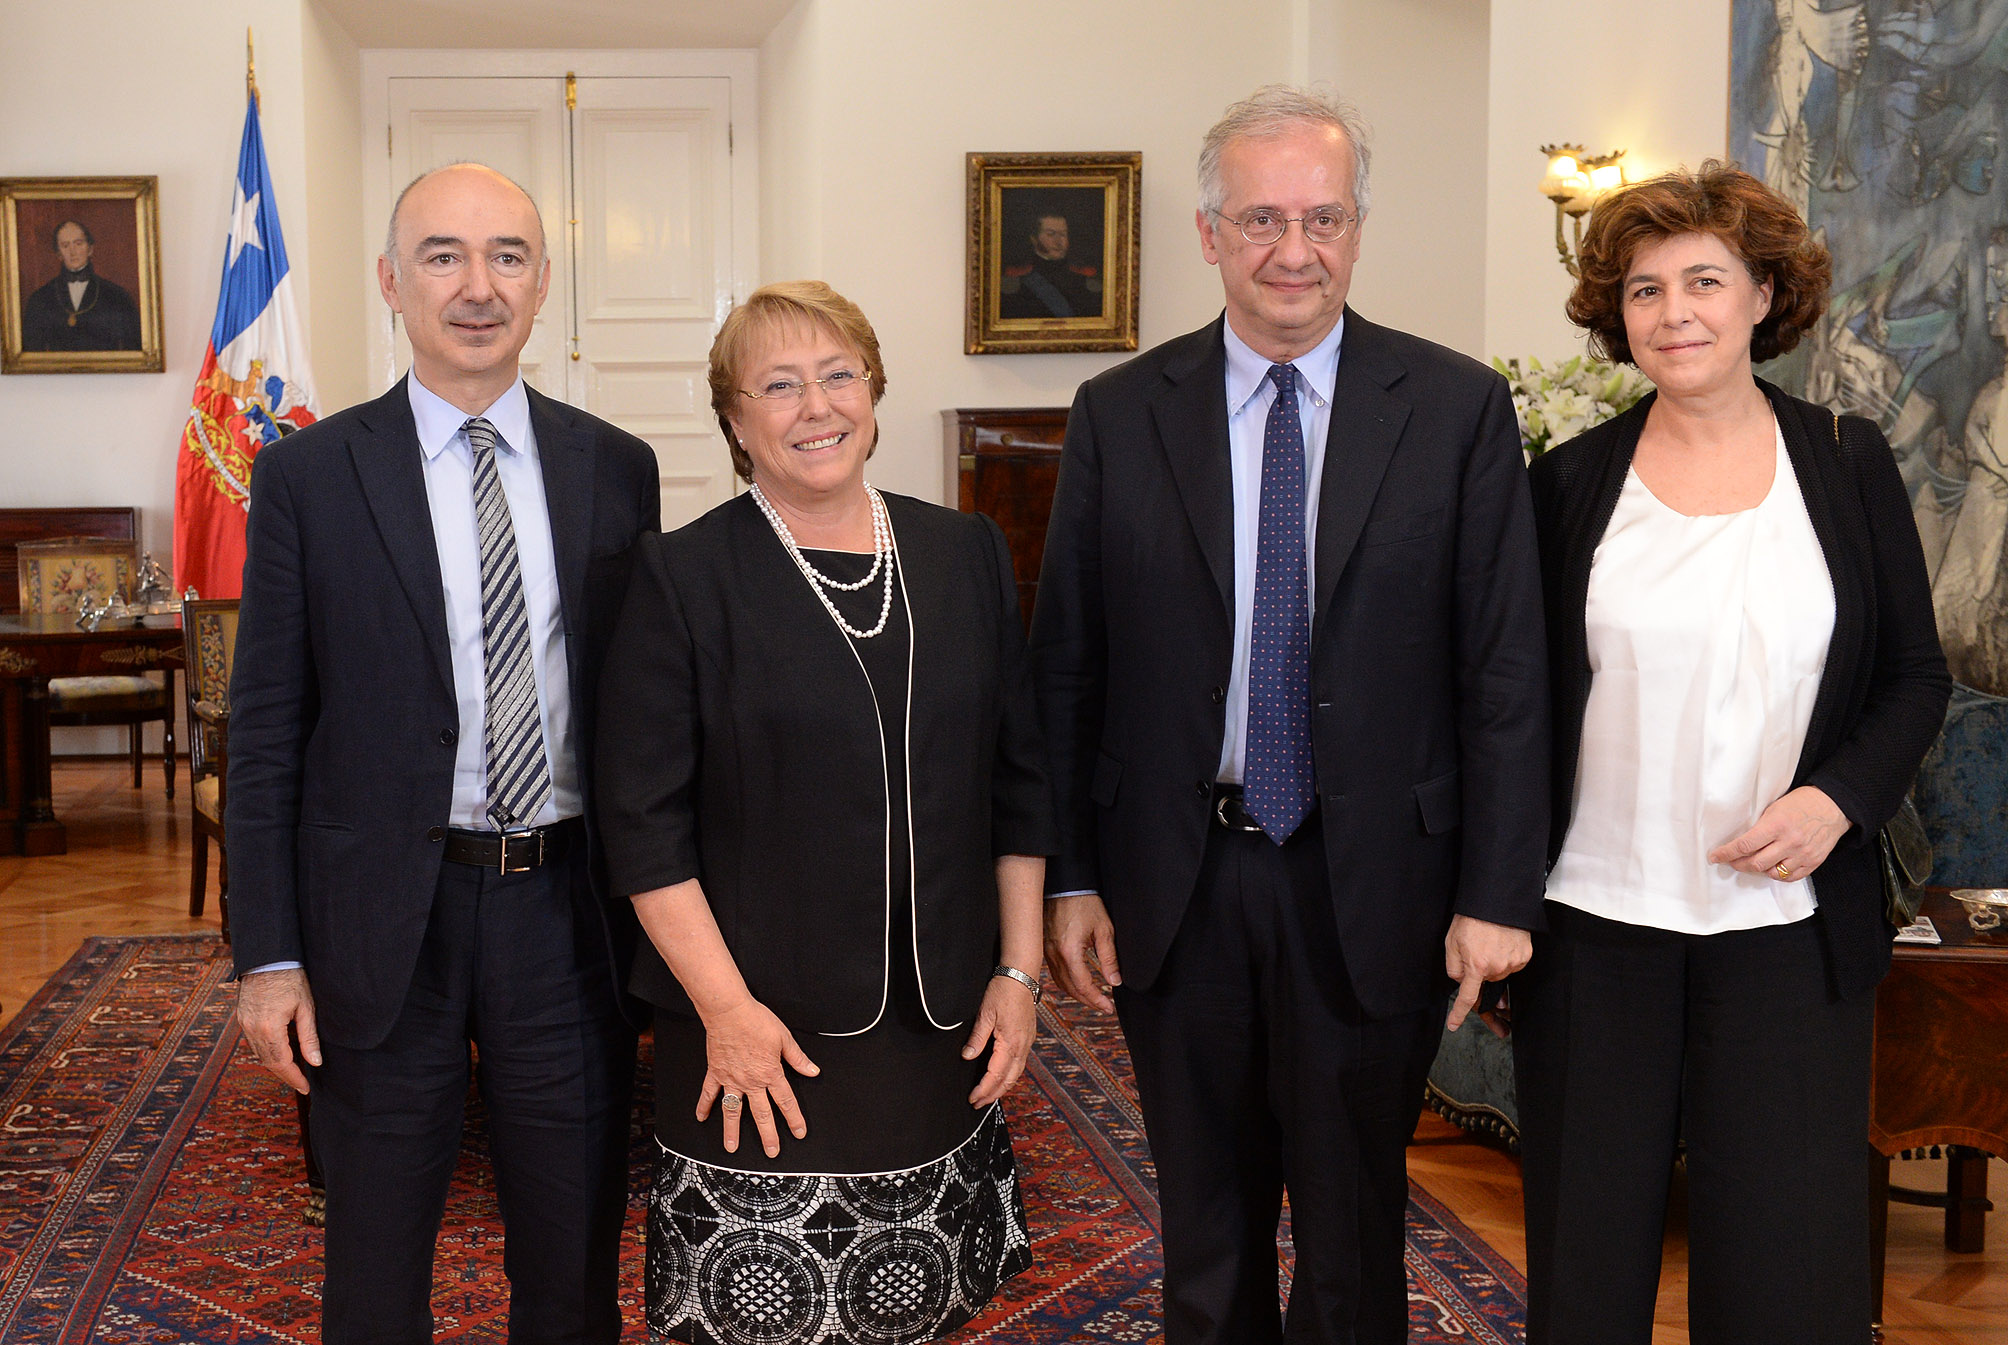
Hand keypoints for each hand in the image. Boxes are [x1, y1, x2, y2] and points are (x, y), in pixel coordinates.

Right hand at [236, 967, 320, 1093]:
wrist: (268, 957)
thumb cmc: (291, 978)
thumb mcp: (306, 1007)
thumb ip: (309, 1037)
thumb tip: (315, 1062)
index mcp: (269, 1028)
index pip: (281, 1063)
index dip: (294, 1078)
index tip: (306, 1087)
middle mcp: (252, 1029)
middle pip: (268, 1061)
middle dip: (285, 1074)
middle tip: (301, 1083)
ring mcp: (244, 1024)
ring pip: (259, 1053)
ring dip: (275, 1064)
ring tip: (293, 1071)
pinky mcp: (241, 1018)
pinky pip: (253, 1042)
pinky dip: (266, 1051)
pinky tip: (280, 1053)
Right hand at [697, 996, 819, 1156]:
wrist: (730, 1012)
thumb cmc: (756, 1021)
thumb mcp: (784, 1038)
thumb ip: (798, 1058)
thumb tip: (812, 1070)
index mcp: (770, 1073)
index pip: (786, 1101)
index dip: (794, 1119)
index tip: (799, 1132)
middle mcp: (751, 1081)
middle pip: (762, 1114)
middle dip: (768, 1135)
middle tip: (771, 1152)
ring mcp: (731, 1079)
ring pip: (734, 1110)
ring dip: (732, 1131)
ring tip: (732, 1148)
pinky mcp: (716, 1073)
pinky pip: (709, 1093)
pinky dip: (704, 1106)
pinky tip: (702, 1118)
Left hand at [963, 970, 1039, 1106]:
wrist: (1021, 975)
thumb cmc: (1002, 991)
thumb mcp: (985, 1013)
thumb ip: (977, 1038)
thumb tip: (967, 1057)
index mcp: (1011, 1042)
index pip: (995, 1075)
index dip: (983, 1089)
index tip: (972, 1098)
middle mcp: (1022, 1046)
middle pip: (1009, 1080)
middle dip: (993, 1094)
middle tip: (978, 1103)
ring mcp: (1027, 1042)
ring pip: (1016, 1074)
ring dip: (1002, 1087)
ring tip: (988, 1095)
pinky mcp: (1028, 1037)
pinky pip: (1020, 1064)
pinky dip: (1009, 1075)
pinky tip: (1001, 1076)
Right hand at [1044, 893, 1121, 1011]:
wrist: (1064, 885)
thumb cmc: (1084, 903)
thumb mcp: (1103, 930)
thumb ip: (1109, 958)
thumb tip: (1115, 981)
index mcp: (1069, 952)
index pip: (1083, 985)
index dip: (1096, 999)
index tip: (1108, 1007)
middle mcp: (1054, 954)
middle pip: (1070, 988)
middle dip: (1088, 1000)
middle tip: (1103, 1006)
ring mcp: (1046, 951)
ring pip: (1060, 982)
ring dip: (1076, 993)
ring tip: (1092, 998)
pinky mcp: (1044, 947)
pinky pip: (1054, 972)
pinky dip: (1066, 982)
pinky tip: (1077, 983)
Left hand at [1443, 915, 1530, 1032]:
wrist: (1496, 900)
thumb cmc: (1472, 918)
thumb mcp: (1452, 943)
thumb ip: (1454, 967)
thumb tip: (1461, 981)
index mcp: (1476, 966)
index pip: (1467, 998)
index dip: (1459, 1014)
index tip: (1454, 1024)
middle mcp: (1497, 968)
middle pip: (1485, 983)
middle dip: (1479, 974)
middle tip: (1478, 952)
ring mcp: (1513, 963)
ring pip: (1499, 974)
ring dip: (1493, 966)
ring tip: (1489, 943)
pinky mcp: (1525, 956)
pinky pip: (1512, 965)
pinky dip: (1505, 958)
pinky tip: (1501, 943)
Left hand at [1708, 785, 1849, 883]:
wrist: (1833, 805)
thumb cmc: (1801, 802)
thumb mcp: (1775, 808)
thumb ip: (1761, 826)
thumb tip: (1741, 842)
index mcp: (1777, 825)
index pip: (1745, 845)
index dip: (1727, 853)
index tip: (1715, 857)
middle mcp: (1790, 842)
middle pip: (1756, 863)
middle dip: (1738, 864)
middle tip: (1731, 861)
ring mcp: (1803, 854)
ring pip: (1772, 873)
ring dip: (1758, 870)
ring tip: (1752, 863)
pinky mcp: (1813, 862)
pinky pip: (1790, 877)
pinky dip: (1778, 874)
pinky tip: (1772, 867)